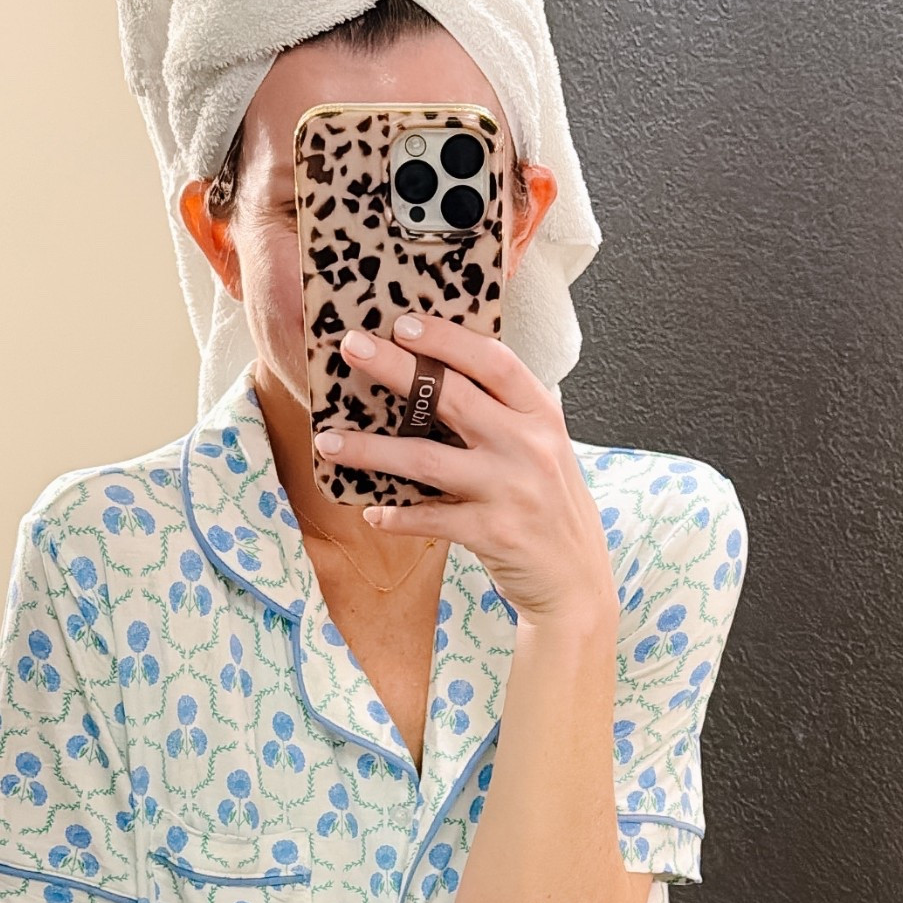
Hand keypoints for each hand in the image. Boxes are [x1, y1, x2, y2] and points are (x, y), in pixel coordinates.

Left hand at [315, 316, 618, 626]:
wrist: (575, 580)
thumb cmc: (550, 507)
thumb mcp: (543, 449)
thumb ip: (505, 416)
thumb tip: (436, 380)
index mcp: (541, 416)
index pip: (493, 362)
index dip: (448, 339)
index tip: (404, 322)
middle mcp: (528, 447)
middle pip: (453, 397)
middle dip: (396, 368)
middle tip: (352, 347)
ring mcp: (510, 491)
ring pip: (427, 460)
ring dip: (371, 449)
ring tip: (326, 441)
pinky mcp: (493, 533)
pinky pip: (431, 519)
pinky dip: (396, 517)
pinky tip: (370, 512)